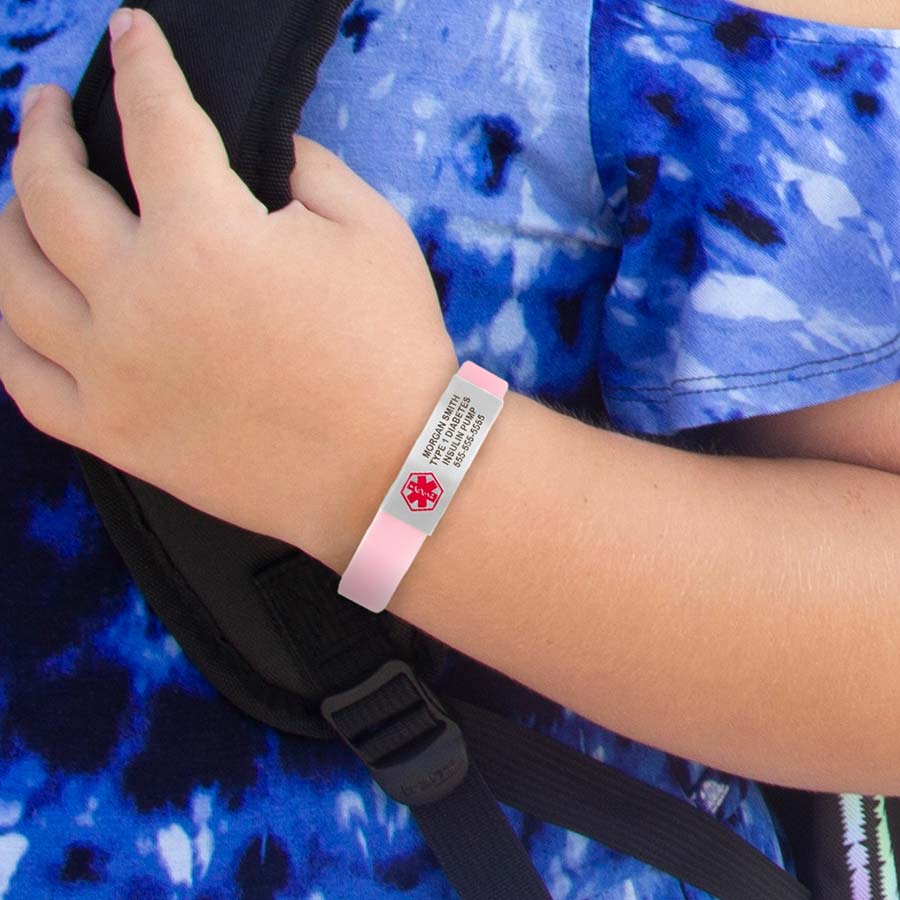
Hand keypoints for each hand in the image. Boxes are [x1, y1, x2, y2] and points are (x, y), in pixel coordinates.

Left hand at [0, 8, 457, 564]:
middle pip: (50, 192)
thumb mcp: (369, 230)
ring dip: (6, 222)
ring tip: (18, 201)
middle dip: (43, 130)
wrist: (393, 470)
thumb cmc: (391, 350)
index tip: (131, 34)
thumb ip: (302, 168)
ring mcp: (114, 374)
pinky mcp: (114, 435)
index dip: (142, 62)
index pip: (153, 118)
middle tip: (47, 108)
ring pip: (13, 282)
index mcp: (206, 237)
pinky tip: (17, 306)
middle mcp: (138, 300)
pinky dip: (7, 332)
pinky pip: (24, 378)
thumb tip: (257, 155)